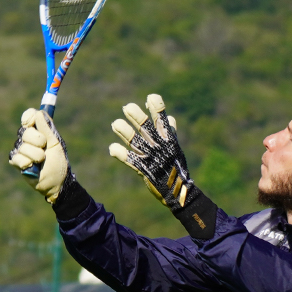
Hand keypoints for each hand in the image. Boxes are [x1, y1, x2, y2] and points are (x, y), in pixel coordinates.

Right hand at [8, 108, 71, 203]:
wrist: (57, 181)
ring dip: (36, 155)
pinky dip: (27, 163)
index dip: (29, 117)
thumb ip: (47, 128)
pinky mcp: (16, 161)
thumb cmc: (58, 162)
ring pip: (23, 146)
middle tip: (44, 148)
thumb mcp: (55, 143)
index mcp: (38, 130)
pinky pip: (17, 157)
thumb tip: (39, 112)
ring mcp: (20, 149)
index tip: (32, 122)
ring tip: (41, 161)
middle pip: (25, 131)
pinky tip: (33, 167)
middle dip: (38, 141)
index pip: (28, 115)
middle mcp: (27, 137)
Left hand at [109, 94, 218, 237]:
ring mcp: (151, 159)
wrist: (179, 194)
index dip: (157, 108)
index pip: (163, 121)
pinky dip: (121, 155)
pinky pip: (131, 161)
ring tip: (115, 124)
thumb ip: (170, 133)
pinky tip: (112, 148)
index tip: (151, 97)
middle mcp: (160, 148)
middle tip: (127, 107)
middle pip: (147, 129)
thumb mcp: (176, 149)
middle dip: (137, 117)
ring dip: (125, 133)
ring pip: (136, 143)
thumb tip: (170, 118)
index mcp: (169, 141)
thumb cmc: (176, 169)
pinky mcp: (144, 171)